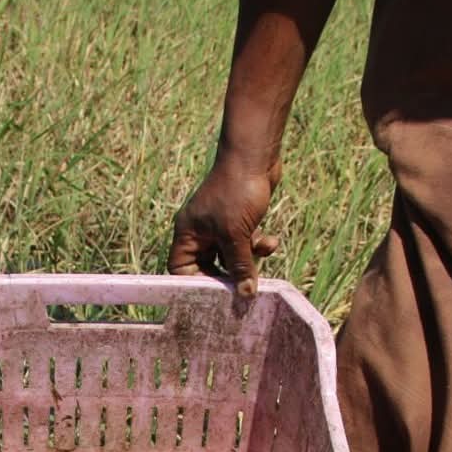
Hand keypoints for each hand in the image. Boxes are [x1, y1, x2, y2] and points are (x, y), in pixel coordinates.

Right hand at [168, 153, 281, 296]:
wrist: (255, 156)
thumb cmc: (237, 191)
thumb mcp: (237, 235)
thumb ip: (240, 266)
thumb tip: (245, 295)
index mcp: (188, 233)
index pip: (181, 269)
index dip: (196, 283)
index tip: (217, 293)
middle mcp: (201, 231)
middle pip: (209, 266)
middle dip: (229, 274)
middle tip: (244, 286)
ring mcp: (220, 226)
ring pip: (232, 256)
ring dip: (250, 258)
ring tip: (262, 250)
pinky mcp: (240, 221)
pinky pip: (246, 244)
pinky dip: (259, 245)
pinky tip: (271, 240)